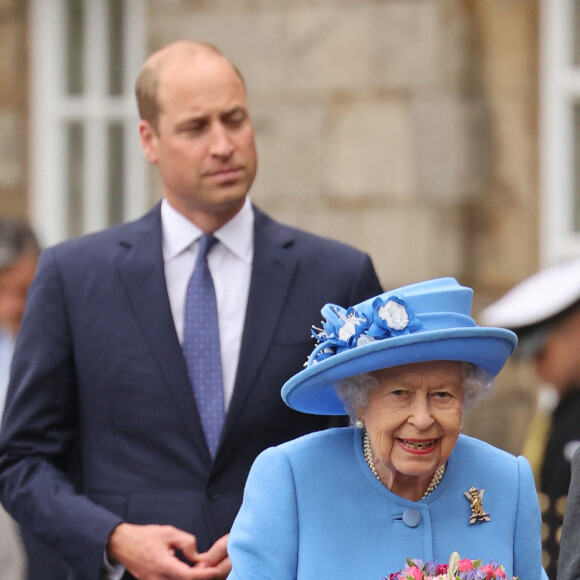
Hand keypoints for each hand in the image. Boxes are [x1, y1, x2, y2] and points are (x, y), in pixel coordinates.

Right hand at [106, 523, 229, 578]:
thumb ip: (186, 542)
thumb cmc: (146, 537)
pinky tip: (193, 571)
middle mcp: (159, 579)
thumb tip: (196, 556)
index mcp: (163, 565)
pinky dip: (186, 579)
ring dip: (194, 578)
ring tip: (204, 568)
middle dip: (203, 577)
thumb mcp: (169, 532)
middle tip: (215, 567)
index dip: (206, 574)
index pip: (189, 576)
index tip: (217, 570)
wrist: (123, 545)